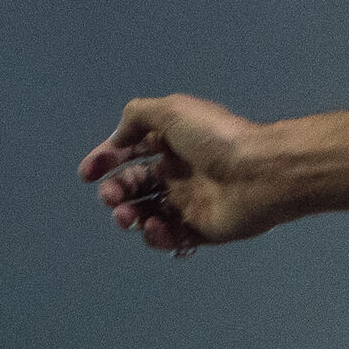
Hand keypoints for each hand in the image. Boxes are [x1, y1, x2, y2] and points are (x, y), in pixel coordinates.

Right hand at [80, 93, 273, 252]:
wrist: (260, 174)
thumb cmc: (218, 139)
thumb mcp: (173, 110)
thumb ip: (138, 116)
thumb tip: (119, 137)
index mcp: (172, 144)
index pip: (130, 153)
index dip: (105, 161)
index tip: (88, 173)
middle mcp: (179, 173)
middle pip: (133, 186)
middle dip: (114, 191)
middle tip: (112, 196)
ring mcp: (190, 203)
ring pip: (145, 214)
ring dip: (128, 216)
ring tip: (127, 216)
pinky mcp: (201, 230)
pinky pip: (168, 237)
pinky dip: (155, 235)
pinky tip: (156, 226)